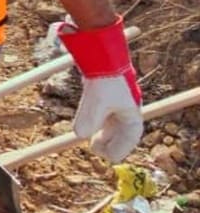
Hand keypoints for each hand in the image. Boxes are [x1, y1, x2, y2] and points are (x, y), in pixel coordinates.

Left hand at [58, 17, 142, 161]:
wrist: (101, 56)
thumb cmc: (104, 79)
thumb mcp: (96, 102)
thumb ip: (89, 120)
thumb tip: (79, 135)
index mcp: (132, 112)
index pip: (131, 136)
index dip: (120, 148)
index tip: (108, 157)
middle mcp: (127, 108)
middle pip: (123, 132)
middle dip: (111, 143)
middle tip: (96, 150)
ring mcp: (117, 102)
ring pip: (113, 124)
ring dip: (104, 134)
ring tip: (92, 143)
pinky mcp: (106, 96)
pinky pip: (105, 115)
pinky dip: (99, 124)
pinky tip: (89, 127)